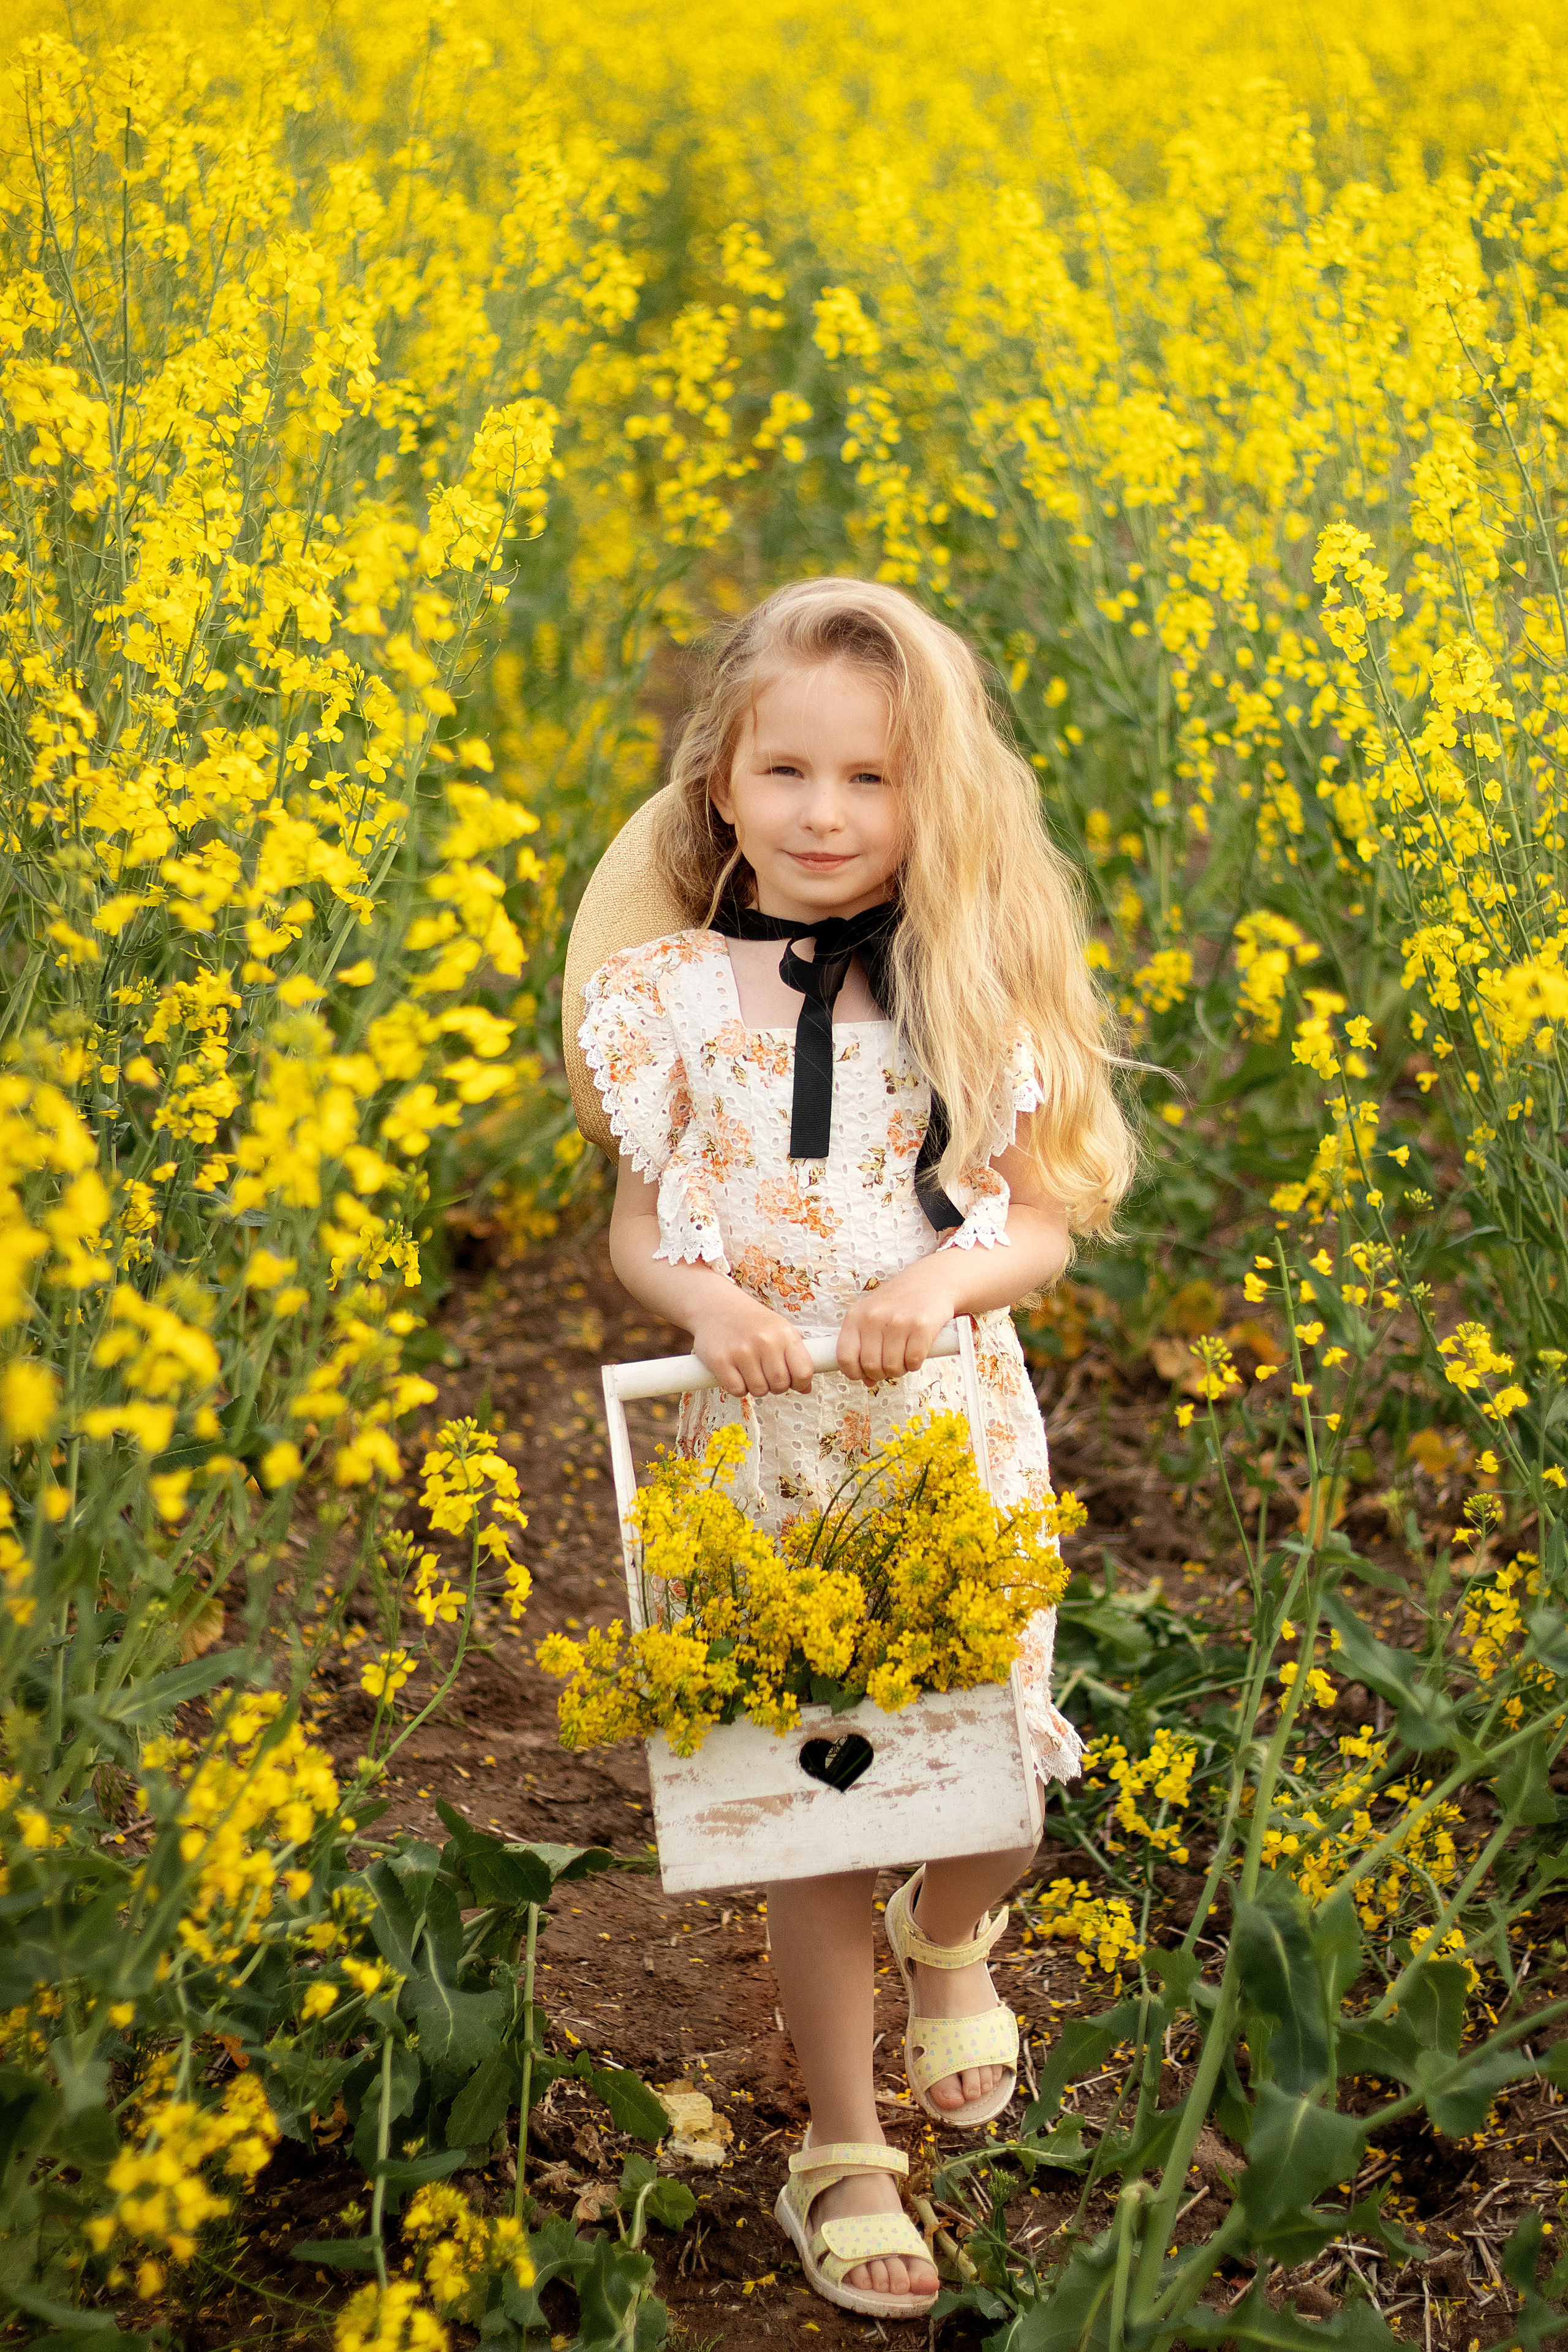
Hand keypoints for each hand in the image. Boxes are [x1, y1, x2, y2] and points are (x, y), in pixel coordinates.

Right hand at [690, 1298, 815, 1398]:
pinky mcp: (720, 1360)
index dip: (799, 1383)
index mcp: (784, 1334)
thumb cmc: (752, 1322)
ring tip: (750, 1372)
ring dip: (756, 1387)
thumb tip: (806, 1389)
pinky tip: (736, 1373)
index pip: (804, 1372)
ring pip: (759, 1391)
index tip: (792, 1381)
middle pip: (780, 1385)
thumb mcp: (780, 1331)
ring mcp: (742, 1351)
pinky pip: (737, 1390)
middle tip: (767, 1375)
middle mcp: (765, 1341)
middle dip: (775, 1387)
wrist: (716, 1306)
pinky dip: (738, 1388)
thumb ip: (795, 1357)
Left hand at [837, 1262, 958, 1383]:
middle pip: (870, 1366)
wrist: (932, 1280)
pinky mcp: (922, 1326)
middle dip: (881, 1373)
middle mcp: (874, 1317)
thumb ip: (865, 1348)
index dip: (854, 1373)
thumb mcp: (873, 1318)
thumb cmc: (899, 1303)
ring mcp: (898, 1321)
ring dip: (899, 1370)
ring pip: (892, 1367)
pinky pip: (913, 1362)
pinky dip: (915, 1364)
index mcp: (855, 1316)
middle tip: (890, 1364)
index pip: (844, 1357)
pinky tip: (916, 1352)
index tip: (864, 1373)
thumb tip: (867, 1381)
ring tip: (903, 1356)